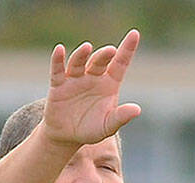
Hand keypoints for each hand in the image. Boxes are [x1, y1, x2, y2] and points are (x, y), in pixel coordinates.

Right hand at [43, 30, 141, 147]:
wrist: (67, 137)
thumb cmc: (91, 129)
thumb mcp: (108, 126)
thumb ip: (121, 117)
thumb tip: (137, 110)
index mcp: (109, 83)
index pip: (120, 62)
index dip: (128, 48)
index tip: (135, 34)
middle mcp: (93, 76)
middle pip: (99, 61)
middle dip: (104, 55)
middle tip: (110, 51)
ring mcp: (75, 79)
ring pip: (79, 62)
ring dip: (82, 55)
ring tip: (86, 48)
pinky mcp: (58, 85)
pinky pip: (58, 70)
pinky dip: (58, 60)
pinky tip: (59, 50)